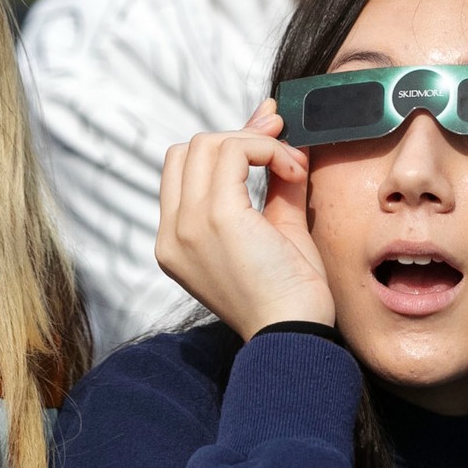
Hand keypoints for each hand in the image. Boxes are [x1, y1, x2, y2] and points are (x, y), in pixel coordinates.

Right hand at [156, 99, 334, 339]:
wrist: (295, 336)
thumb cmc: (289, 296)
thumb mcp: (276, 228)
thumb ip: (274, 182)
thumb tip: (278, 132)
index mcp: (177, 240)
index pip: (183, 169)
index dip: (225, 145)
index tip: (267, 139)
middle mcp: (173, 232)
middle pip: (189, 149)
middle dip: (240, 137)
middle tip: (283, 148)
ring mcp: (189, 224)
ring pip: (208, 143)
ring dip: (255, 142)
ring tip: (291, 167)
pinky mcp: (216, 217)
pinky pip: (234, 152)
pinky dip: (266, 149)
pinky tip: (292, 169)